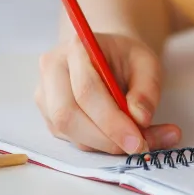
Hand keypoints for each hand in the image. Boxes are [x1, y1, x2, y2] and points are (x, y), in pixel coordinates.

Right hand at [36, 30, 181, 155]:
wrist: (107, 54)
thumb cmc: (126, 57)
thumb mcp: (147, 63)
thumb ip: (147, 90)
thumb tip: (140, 119)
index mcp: (76, 48)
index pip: (86, 91)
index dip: (111, 121)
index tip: (137, 140)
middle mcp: (53, 69)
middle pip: (68, 115)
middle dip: (105, 139)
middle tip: (137, 147)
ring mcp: (46, 94)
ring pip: (68, 131)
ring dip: (103, 144)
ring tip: (136, 141)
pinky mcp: (49, 115)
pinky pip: (70, 138)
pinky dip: (98, 146)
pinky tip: (119, 139)